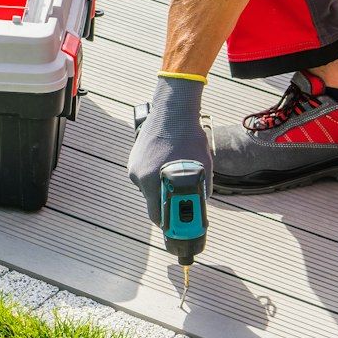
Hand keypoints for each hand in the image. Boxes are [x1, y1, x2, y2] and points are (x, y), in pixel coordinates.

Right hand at [127, 75, 210, 223]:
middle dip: (167, 205)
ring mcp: (134, 165)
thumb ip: (202, 188)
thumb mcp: (202, 166)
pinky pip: (146, 175)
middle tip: (183, 205)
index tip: (178, 229)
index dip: (169, 224)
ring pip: (150, 188)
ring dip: (162, 188)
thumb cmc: (188, 136)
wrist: (174, 109)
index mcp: (152, 180)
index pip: (156, 215)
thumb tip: (202, 203)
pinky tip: (170, 166)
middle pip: (153, 202)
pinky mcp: (135, 157)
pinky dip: (157, 176)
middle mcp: (138, 175)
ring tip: (178, 178)